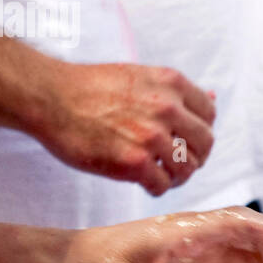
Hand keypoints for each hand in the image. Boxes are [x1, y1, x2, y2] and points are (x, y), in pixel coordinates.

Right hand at [30, 60, 215, 195]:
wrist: (49, 97)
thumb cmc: (88, 87)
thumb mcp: (137, 76)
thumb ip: (174, 92)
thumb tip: (213, 97)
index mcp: (170, 83)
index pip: (209, 115)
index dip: (198, 130)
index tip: (183, 139)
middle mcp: (166, 107)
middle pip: (205, 144)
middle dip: (193, 156)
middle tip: (174, 162)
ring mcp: (151, 136)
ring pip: (186, 168)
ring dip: (175, 175)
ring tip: (157, 173)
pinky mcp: (133, 162)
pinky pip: (162, 185)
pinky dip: (155, 187)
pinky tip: (141, 180)